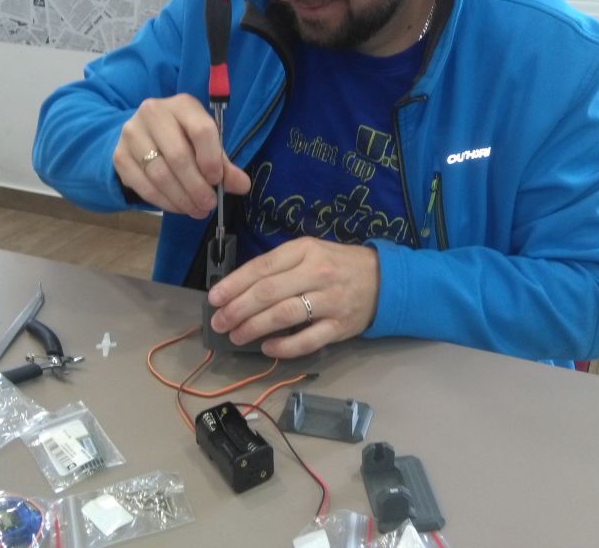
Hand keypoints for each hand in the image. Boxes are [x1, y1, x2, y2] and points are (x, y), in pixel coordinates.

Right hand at [113, 93, 249, 216]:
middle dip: (196, 187)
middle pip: (178, 156)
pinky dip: (164, 202)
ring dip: (181, 198)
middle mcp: (153, 113)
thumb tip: (242, 186)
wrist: (144, 134)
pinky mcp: (119, 156)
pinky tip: (178, 207)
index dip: (211, 160)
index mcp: (183, 105)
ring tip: (197, 210)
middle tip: (209, 205)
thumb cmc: (183, 137)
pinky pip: (143, 186)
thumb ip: (224, 164)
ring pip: (159, 174)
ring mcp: (132, 133)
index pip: (201, 131)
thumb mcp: (207, 143)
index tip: (217, 181)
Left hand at [207, 237, 379, 357]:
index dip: (234, 284)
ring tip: (236, 335)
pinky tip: (267, 348)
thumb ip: (280, 265)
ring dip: (253, 328)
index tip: (214, 298)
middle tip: (219, 322)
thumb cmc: (338, 264)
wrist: (384, 280)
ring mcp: (330, 301)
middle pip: (268, 293)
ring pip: (283, 315)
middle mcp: (317, 273)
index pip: (262, 267)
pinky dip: (284, 347)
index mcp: (305, 250)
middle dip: (237, 309)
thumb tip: (239, 287)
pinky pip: (307, 340)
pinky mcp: (340, 326)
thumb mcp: (310, 251)